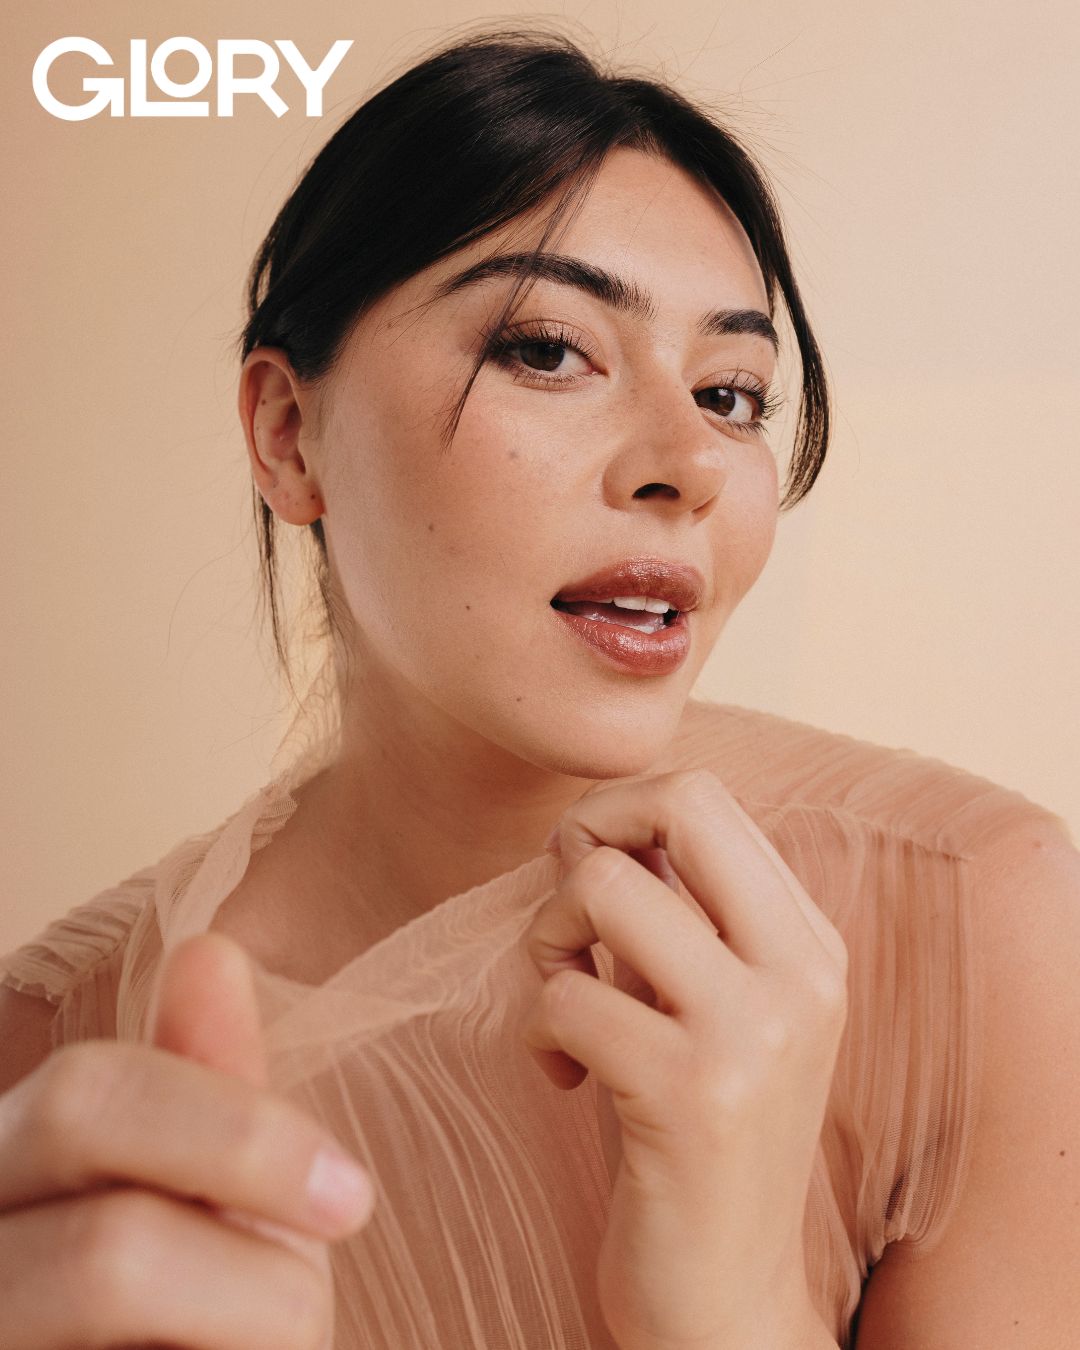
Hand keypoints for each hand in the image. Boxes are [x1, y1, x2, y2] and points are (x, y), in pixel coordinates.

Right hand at [0, 932, 374, 1347]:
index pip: (90, 1097)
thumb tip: (211, 949)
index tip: (353, 1195)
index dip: (238, 1135)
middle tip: (320, 1295)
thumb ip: (198, 1092)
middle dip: (257, 1278)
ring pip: (122, 1294)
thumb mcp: (195, 1197)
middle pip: (110, 1246)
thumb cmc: (178, 1311)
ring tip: (260, 1342)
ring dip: (252, 1332)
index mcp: (4, 1169)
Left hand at [522, 770, 848, 1349]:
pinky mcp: (693, 1094)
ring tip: (564, 1004)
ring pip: (604, 888)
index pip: (708, 796)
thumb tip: (588, 827)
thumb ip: (673, 917)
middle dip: (587, 833)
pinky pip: (565, 997)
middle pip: (677, 803)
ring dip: (549, 940)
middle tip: (568, 910)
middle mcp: (802, 972)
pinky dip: (539, 1030)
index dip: (619, 810)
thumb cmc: (694, 1135)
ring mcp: (755, 1031)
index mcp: (810, 942)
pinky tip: (565, 1079)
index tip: (586, 872)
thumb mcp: (707, 1007)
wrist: (726, 1296)